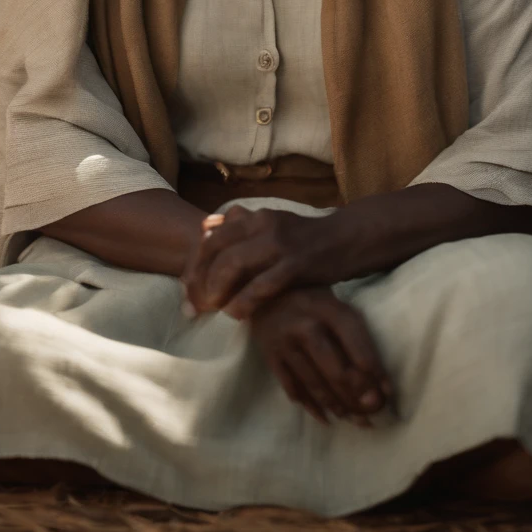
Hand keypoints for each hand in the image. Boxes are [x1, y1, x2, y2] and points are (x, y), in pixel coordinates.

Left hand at [181, 204, 346, 318]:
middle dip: (199, 281)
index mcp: (254, 216)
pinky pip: (261, 285)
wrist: (346, 238)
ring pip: (234, 265)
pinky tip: (237, 315)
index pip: (211, 238)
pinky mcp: (296, 264)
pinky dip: (244, 302)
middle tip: (193, 307)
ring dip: (217, 290)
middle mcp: (263, 224)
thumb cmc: (304, 238)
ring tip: (213, 309)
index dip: (194, 264)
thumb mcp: (271, 225)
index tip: (185, 288)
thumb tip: (205, 226)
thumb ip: (240, 225)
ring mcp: (279, 243)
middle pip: (217, 252)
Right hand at [250, 286, 393, 425]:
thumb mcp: (336, 304)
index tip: (387, 392)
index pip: (357, 345)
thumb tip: (379, 381)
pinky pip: (293, 388)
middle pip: (336, 370)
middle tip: (373, 412)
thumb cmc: (312, 299)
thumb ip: (356, 336)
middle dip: (358, 396)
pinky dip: (311, 406)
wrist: (263, 290)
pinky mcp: (270, 356)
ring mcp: (285, 343)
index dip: (375, 372)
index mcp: (328, 309)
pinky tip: (327, 417)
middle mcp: (305, 326)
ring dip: (338, 406)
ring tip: (355, 419)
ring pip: (315, 384)